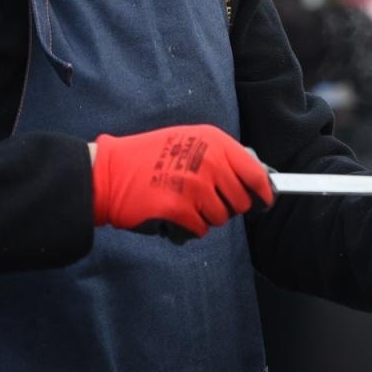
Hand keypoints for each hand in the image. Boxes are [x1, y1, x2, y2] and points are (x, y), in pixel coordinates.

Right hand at [92, 125, 273, 240]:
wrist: (108, 172)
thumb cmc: (148, 158)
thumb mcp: (188, 142)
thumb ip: (220, 157)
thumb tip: (254, 179)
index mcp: (214, 142)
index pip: (254, 173)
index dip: (263, 193)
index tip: (264, 202)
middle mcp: (209, 162)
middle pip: (240, 201)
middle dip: (227, 207)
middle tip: (206, 203)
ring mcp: (195, 186)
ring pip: (220, 218)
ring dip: (204, 217)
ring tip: (182, 203)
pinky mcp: (180, 209)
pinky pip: (199, 229)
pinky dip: (188, 228)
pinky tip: (172, 214)